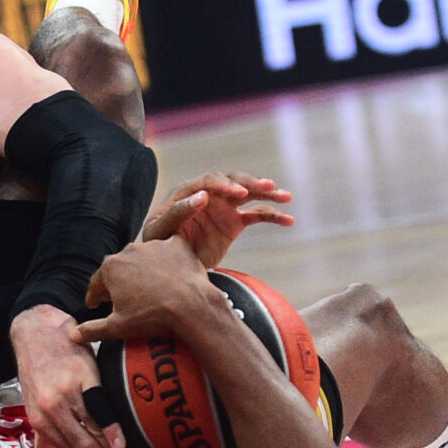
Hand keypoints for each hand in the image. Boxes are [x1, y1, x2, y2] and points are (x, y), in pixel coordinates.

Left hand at [10, 304, 135, 447]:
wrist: (36, 328)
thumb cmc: (38, 363)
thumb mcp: (33, 398)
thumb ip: (42, 429)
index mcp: (40, 418)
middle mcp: (51, 411)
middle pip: (82, 447)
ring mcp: (67, 395)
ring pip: (91, 433)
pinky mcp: (83, 378)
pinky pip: (99, 409)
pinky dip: (110, 429)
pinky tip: (121, 445)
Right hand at [73, 239, 227, 345]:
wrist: (191, 306)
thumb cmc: (152, 316)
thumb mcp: (118, 327)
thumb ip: (93, 329)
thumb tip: (73, 335)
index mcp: (111, 268)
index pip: (97, 283)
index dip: (95, 296)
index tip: (96, 304)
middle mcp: (130, 250)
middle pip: (120, 268)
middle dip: (120, 281)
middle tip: (124, 297)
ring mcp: (154, 245)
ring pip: (145, 258)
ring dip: (145, 270)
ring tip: (152, 288)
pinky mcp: (177, 244)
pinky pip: (170, 251)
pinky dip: (170, 260)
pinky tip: (173, 274)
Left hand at [135, 171, 292, 269]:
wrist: (170, 266)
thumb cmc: (158, 246)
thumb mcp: (160, 231)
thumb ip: (178, 213)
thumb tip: (202, 196)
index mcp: (187, 192)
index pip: (209, 181)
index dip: (224, 184)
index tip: (239, 193)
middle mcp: (207, 195)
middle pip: (232, 182)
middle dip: (250, 183)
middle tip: (267, 187)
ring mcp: (222, 207)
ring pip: (249, 194)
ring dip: (267, 194)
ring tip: (286, 196)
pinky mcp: (234, 222)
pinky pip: (256, 215)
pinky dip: (273, 216)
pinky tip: (288, 220)